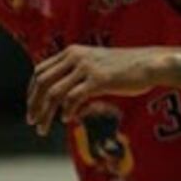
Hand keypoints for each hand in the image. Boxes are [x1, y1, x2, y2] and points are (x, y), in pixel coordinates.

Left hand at [26, 46, 164, 134]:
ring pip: (54, 93)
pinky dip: (67, 111)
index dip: (31, 91)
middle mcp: (75, 57)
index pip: (40, 71)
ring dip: (45, 113)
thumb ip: (77, 75)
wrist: (148, 64)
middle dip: (34, 104)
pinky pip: (73, 98)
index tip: (32, 108)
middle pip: (42, 82)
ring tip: (43, 128)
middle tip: (32, 122)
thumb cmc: (124, 69)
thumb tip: (62, 97)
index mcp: (71, 52)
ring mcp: (86, 68)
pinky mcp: (98, 80)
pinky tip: (68, 119)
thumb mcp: (95, 65)